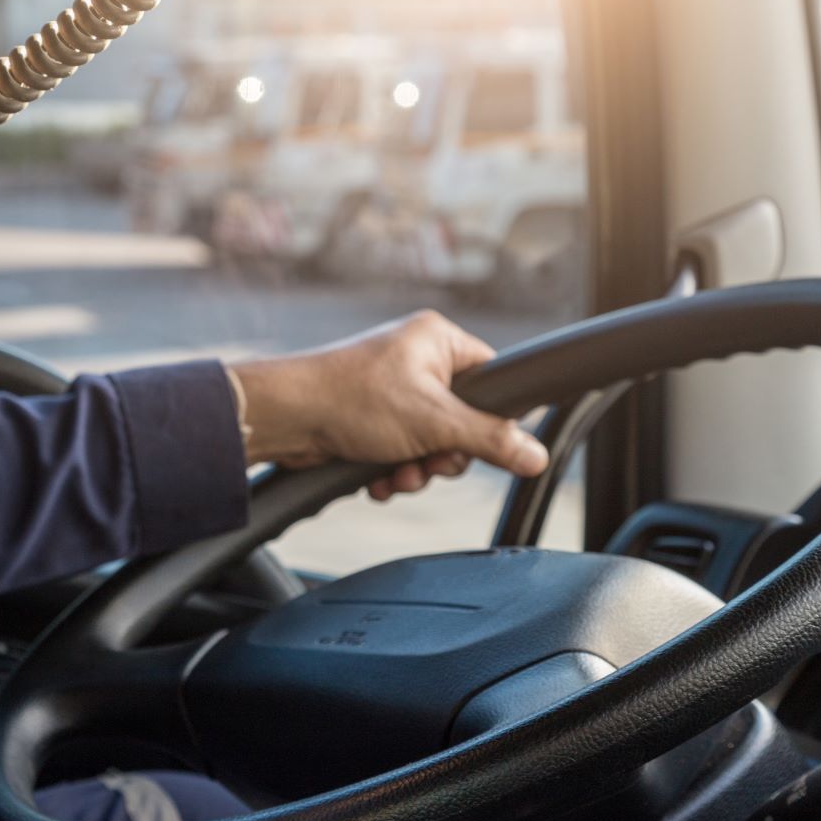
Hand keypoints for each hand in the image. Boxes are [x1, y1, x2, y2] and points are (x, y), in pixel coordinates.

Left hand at [229, 311, 549, 500]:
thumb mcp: (434, 422)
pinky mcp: (369, 418)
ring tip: (397, 473)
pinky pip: (400, 450)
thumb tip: (536, 455)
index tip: (477, 443)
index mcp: (438, 340)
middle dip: (444, 454)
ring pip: (430, 442)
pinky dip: (392, 470)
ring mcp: (391, 390)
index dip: (490, 418)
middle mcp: (416, 359)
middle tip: (429, 462)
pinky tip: (377, 480)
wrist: (284, 418)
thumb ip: (491, 440)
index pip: (492, 379)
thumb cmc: (351, 399)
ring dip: (417, 468)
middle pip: (462, 420)